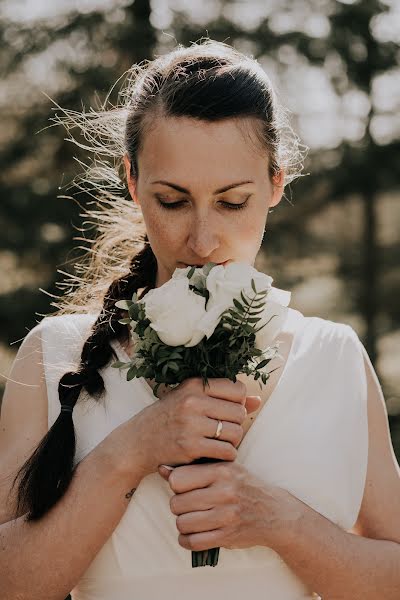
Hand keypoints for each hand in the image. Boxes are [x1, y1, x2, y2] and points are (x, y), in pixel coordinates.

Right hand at [129, 377, 260, 475]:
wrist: (137, 442)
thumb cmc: (168, 418)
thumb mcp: (191, 400)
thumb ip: (224, 398)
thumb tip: (258, 401)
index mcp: (194, 385)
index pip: (237, 389)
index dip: (238, 402)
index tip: (227, 411)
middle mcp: (192, 401)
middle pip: (240, 412)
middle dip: (237, 423)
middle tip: (224, 430)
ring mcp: (191, 424)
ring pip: (236, 432)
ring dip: (233, 441)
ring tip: (220, 442)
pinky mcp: (190, 447)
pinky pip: (227, 451)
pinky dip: (227, 455)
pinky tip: (215, 453)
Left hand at [158, 460, 293, 551]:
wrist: (275, 512)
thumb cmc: (244, 486)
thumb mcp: (224, 469)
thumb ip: (193, 468)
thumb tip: (161, 468)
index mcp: (221, 470)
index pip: (178, 479)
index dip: (176, 484)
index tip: (184, 487)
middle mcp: (224, 491)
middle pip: (176, 503)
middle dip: (178, 506)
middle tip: (187, 505)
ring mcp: (226, 515)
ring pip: (182, 523)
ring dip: (183, 523)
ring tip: (191, 518)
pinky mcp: (227, 536)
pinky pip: (193, 542)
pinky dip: (187, 540)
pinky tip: (192, 533)